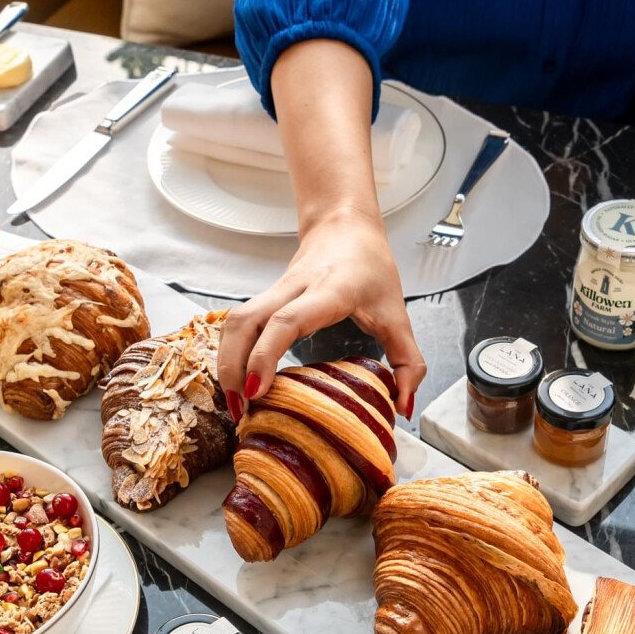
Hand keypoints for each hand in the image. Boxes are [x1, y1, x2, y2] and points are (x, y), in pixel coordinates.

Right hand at [217, 208, 424, 419]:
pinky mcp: (265, 297)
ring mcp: (274, 291)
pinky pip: (237, 323)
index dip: (266, 355)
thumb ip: (409, 361)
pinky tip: (236, 379)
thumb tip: (404, 406)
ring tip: (234, 401)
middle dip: (233, 367)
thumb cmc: (371, 267)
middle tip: (239, 408)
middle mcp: (293, 288)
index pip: (286, 320)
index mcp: (328, 291)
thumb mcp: (398, 315)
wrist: (345, 225)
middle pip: (246, 321)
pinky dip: (230, 352)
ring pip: (234, 322)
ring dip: (226, 361)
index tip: (258, 390)